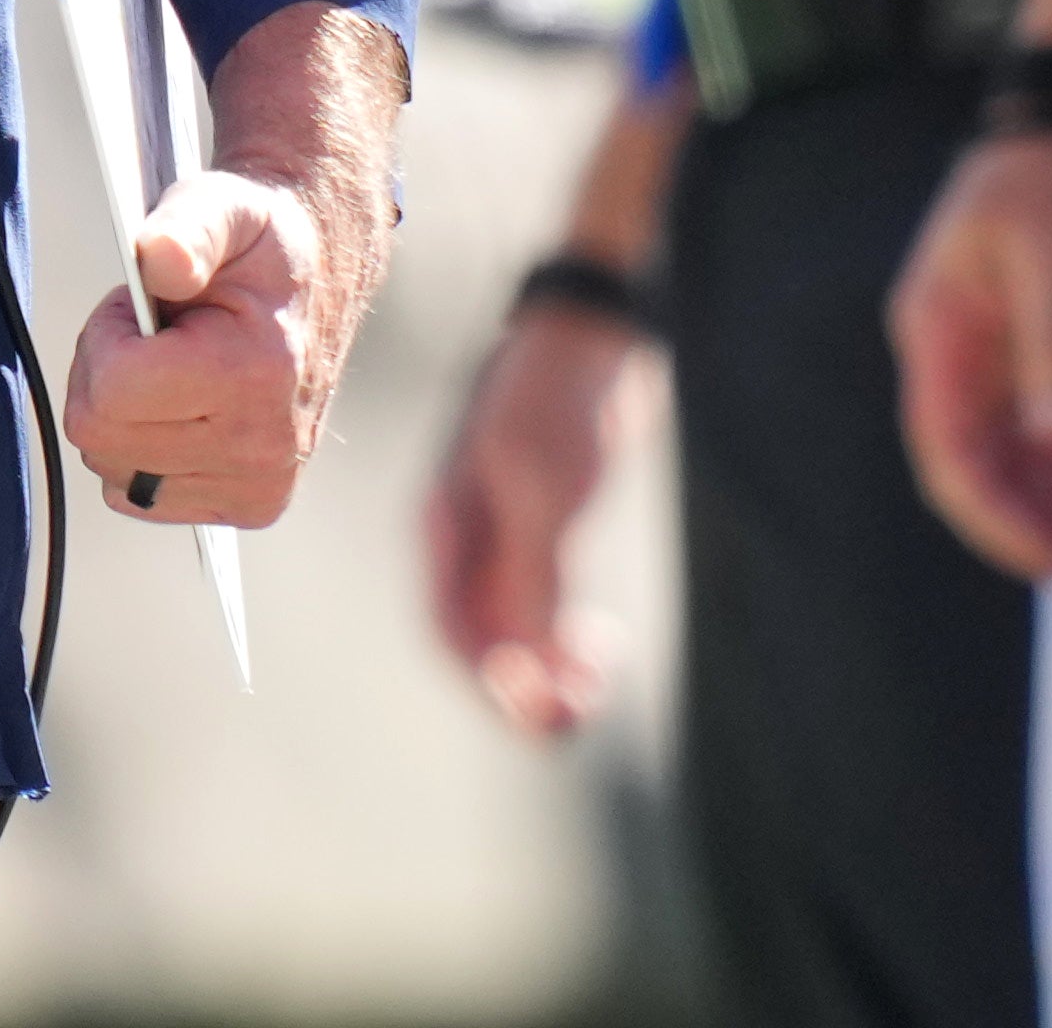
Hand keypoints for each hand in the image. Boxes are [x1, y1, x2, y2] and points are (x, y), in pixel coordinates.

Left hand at [64, 165, 361, 526]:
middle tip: (154, 335)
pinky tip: (178, 407)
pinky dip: (139, 450)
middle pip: (100, 436)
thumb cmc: (255, 244)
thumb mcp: (221, 208)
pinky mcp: (248, 506)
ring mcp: (258, 488)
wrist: (317, 281)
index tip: (142, 307)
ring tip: (169, 367)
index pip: (110, 392)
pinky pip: (137, 493)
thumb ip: (187, 228)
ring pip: (111, 468)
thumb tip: (160, 259)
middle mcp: (263, 449)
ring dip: (122, 413)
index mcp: (254, 375)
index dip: (106, 337)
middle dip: (107, 374)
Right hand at [426, 303, 645, 733]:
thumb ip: (534, 574)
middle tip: (577, 718)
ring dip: (547, 670)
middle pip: (478, 638)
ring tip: (595, 690)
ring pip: (513, 626)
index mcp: (448, 526)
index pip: (451, 630)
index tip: (545, 712)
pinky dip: (566, 637)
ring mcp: (503, 529)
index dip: (492, 681)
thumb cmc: (561, 400)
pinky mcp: (543, 521)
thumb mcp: (546, 485)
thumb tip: (532, 663)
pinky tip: (603, 645)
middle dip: (521, 688)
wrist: (593, 333)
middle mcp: (466, 538)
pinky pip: (543, 602)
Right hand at [891, 130, 1051, 576]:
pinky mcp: (1013, 346)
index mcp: (937, 330)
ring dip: (1037, 502)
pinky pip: (1021, 427)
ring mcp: (976, 351)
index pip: (948, 449)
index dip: (994, 514)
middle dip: (1016, 521)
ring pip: (993, 453)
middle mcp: (944, 349)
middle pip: (964, 462)